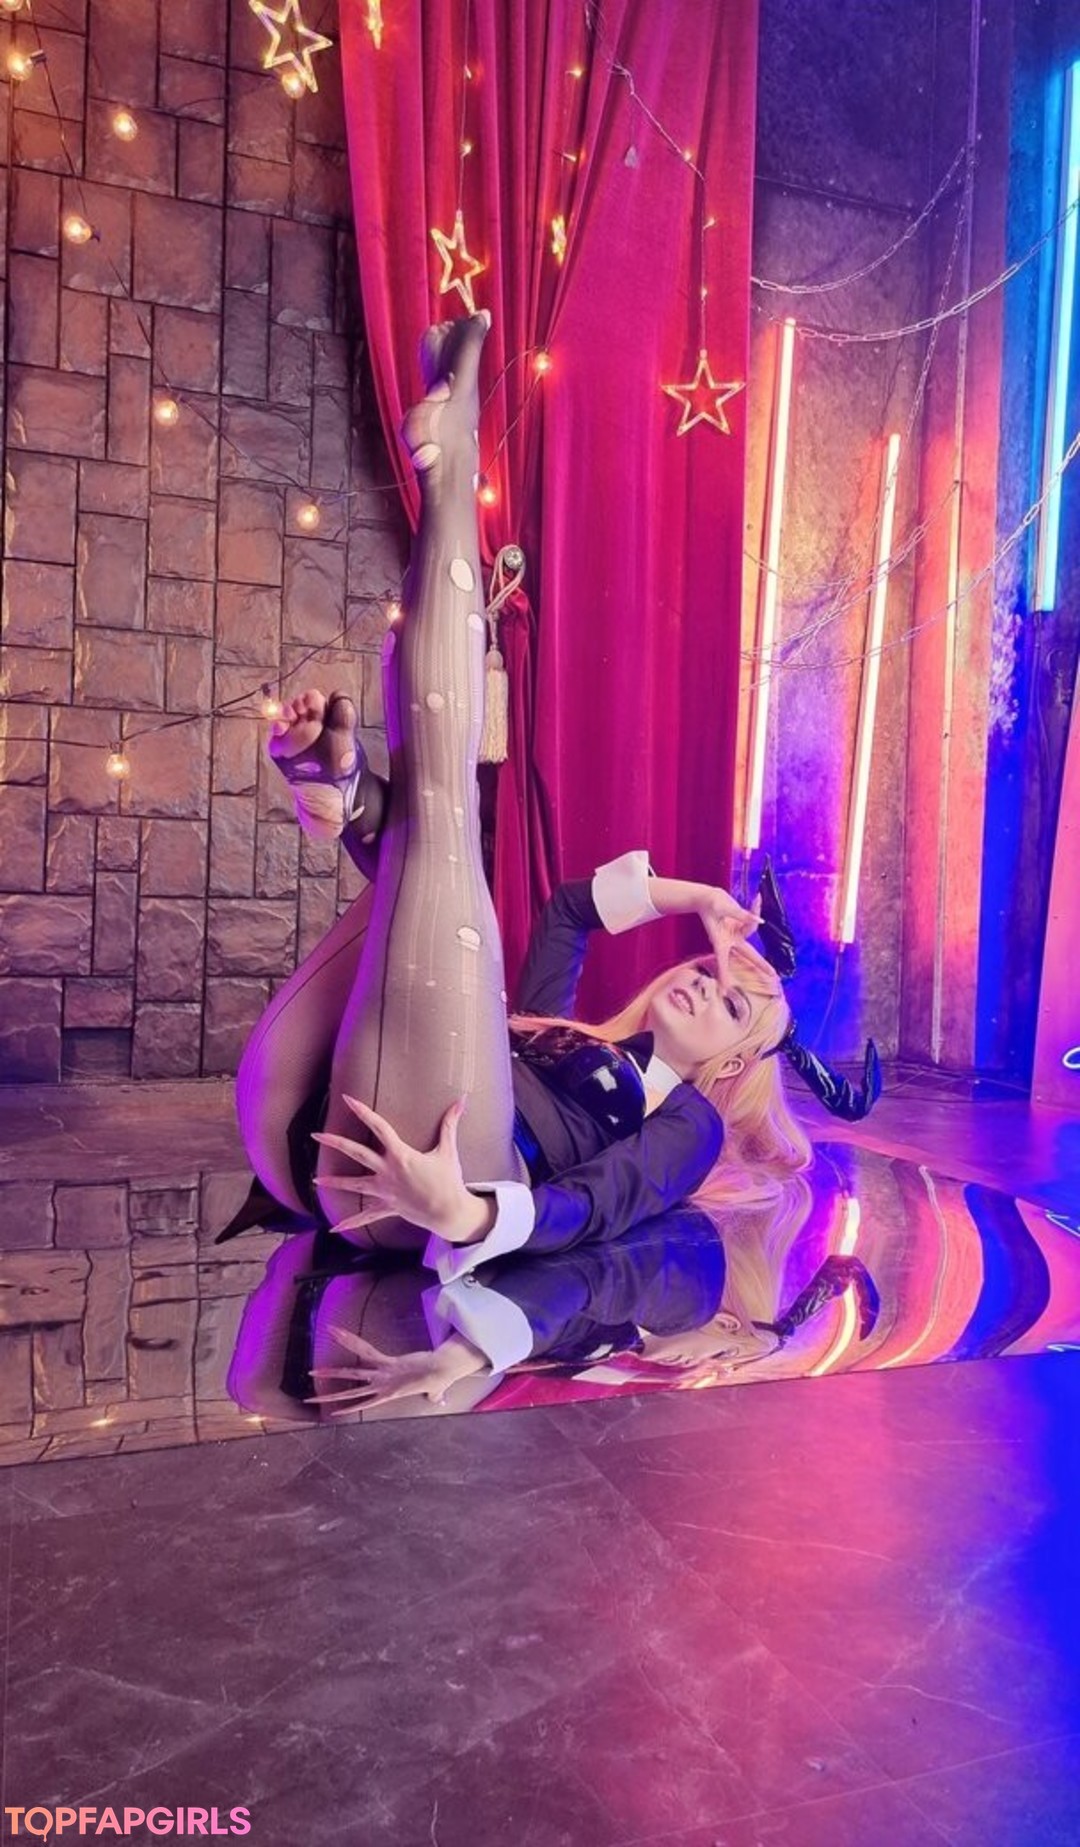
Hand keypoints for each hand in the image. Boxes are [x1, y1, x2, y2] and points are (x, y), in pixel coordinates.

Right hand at [305, 1328, 456, 1412]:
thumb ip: (432, 1396)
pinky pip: (364, 1350)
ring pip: (352, 1372)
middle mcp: (381, 1386)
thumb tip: (438, 1398)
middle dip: (328, 1395)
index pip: (362, 1403)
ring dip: (331, 1370)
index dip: (347, 1408)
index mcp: (388, 1394)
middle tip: (309, 1400)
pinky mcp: (386, 1361)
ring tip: (313, 1371)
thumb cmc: (438, 1379)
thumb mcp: (432, 1391)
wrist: (440, 1371)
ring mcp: (382, 1374)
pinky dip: (349, 1340)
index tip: (333, 1412)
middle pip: (350, 1391)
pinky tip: (336, 1332)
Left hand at [312, 1095, 492, 1240]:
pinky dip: (350, 1222)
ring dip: (335, 1183)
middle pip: (356, 1154)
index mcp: (401, 1155)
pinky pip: (366, 1216)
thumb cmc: (449, 1180)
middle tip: (316, 1135)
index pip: (378, 1127)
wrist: (450, 1212)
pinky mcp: (388, 1207)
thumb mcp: (449, 1150)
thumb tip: (462, 1100)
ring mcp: (385, 1191)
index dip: (362, 1111)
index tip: (347, 1099)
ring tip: (315, 1181)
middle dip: (335, 1143)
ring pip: (355, 1186)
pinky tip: (334, 1228)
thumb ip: (451, 1124)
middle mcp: (388, 1172)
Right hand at [695, 886, 772, 989]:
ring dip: (754, 915)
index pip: (722, 961)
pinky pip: (752, 919)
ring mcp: (735, 933)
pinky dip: (756, 908)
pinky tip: (757, 897)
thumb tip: (759, 920)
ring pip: (752, 929)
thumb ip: (742, 915)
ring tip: (756, 899)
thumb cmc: (709, 903)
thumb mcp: (724, 908)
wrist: (706, 897)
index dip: (724, 975)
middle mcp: (729, 940)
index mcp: (720, 940)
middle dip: (761, 964)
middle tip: (773, 975)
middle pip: (748, 954)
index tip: (725, 990)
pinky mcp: (739, 926)